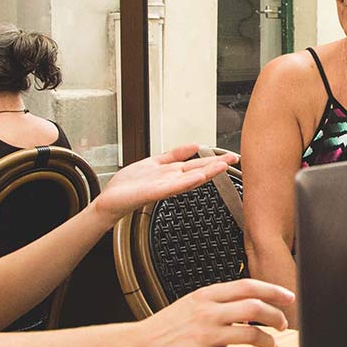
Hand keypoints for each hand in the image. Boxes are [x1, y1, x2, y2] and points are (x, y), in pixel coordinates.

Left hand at [94, 144, 237, 221]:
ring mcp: (164, 187)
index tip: (230, 156)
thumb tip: (194, 145)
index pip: (198, 164)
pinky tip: (198, 178)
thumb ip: (174, 154)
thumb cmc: (129, 185)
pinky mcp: (154, 192)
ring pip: (190, 178)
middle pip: (199, 170)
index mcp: (172, 172)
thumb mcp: (155, 162)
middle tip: (235, 159)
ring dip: (207, 172)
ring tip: (223, 166)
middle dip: (217, 165)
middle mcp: (171, 180)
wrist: (111, 201)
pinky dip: (186, 182)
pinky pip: (173, 186)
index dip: (214, 159)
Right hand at [133, 279, 294, 346]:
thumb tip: (249, 304)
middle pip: (255, 306)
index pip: (248, 286)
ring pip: (251, 333)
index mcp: (206, 296)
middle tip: (283, 324)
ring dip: (268, 341)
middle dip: (276, 315)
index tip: (288, 296)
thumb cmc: (165, 328)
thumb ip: (217, 301)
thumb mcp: (190, 304)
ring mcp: (206, 335)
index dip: (273, 290)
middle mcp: (208, 312)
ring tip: (271, 346)